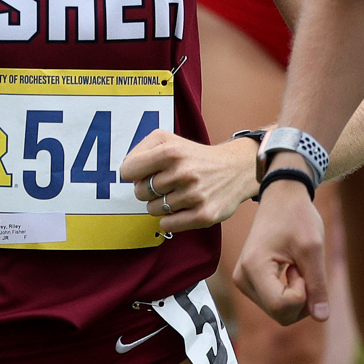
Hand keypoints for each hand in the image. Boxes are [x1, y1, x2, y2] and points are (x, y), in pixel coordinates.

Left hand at [123, 133, 257, 231]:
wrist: (236, 168)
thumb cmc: (195, 156)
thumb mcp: (169, 139)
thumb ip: (141, 150)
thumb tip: (127, 172)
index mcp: (171, 151)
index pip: (128, 170)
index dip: (134, 173)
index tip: (145, 173)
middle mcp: (183, 172)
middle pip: (140, 192)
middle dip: (148, 189)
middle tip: (166, 183)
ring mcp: (195, 195)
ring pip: (152, 210)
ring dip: (161, 204)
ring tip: (178, 193)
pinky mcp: (204, 215)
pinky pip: (167, 224)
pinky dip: (170, 219)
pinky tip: (181, 208)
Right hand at [232, 176, 328, 324]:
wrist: (281, 197)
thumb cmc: (296, 216)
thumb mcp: (313, 248)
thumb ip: (318, 284)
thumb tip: (322, 317)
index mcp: (252, 268)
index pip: (281, 308)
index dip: (303, 294)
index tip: (303, 267)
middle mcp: (242, 279)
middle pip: (281, 314)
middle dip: (301, 297)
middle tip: (301, 266)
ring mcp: (243, 282)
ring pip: (280, 312)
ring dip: (297, 294)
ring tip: (295, 264)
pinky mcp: (250, 282)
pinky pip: (276, 303)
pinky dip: (291, 292)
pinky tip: (289, 268)